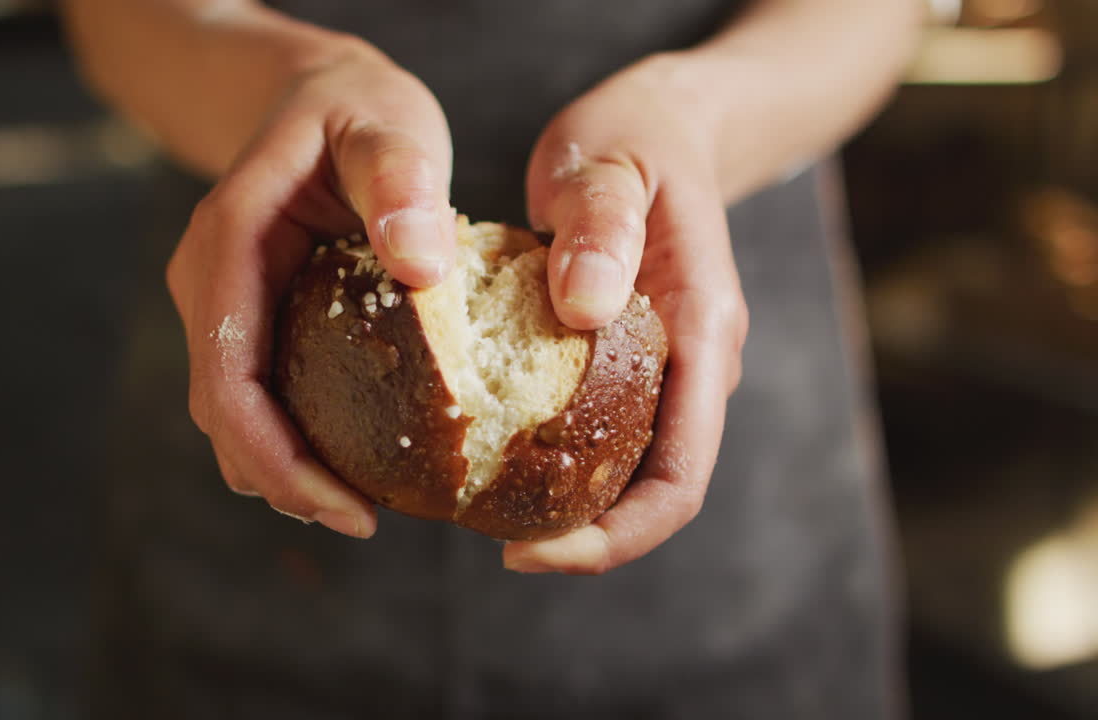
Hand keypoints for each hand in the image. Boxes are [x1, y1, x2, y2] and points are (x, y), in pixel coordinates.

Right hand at [166, 37, 455, 537]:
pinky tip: (354, 456)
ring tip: (360, 503)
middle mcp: (210, 283)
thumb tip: (421, 266)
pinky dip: (294, 435)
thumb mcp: (387, 125)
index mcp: (230, 244)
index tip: (345, 508)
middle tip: (364, 520)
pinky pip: (258, 392)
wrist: (315, 95)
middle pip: (223, 413)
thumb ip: (401, 182)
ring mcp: (223, 303)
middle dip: (284, 479)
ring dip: (285, 467)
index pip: (228, 377)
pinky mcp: (250, 316)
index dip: (276, 458)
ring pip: (233, 413)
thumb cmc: (354, 109)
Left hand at [504, 55, 748, 573]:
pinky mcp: (636, 360)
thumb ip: (600, 224)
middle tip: (499, 546)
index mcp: (702, 331)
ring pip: (632, 470)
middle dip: (586, 538)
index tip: (535, 551)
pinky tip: (499, 454)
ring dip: (572, 506)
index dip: (616, 535)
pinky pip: (606, 432)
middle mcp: (696, 366)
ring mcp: (670, 367)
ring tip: (488, 511)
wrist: (665, 125)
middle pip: (656, 492)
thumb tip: (584, 308)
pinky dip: (561, 460)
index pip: (679, 477)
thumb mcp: (608, 162)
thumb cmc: (634, 139)